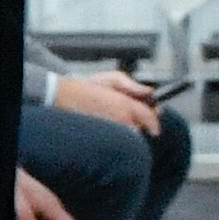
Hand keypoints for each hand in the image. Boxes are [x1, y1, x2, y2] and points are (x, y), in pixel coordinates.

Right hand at [48, 70, 162, 134]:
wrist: (63, 98)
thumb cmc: (85, 88)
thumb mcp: (111, 78)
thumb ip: (133, 86)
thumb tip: (149, 92)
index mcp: (125, 106)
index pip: (149, 118)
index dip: (154, 122)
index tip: (155, 127)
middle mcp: (120, 121)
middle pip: (139, 128)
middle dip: (138, 123)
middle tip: (130, 115)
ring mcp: (111, 132)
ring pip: (127, 135)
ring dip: (126, 129)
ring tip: (113, 118)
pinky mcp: (103, 139)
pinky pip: (115, 140)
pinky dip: (115, 135)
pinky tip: (106, 124)